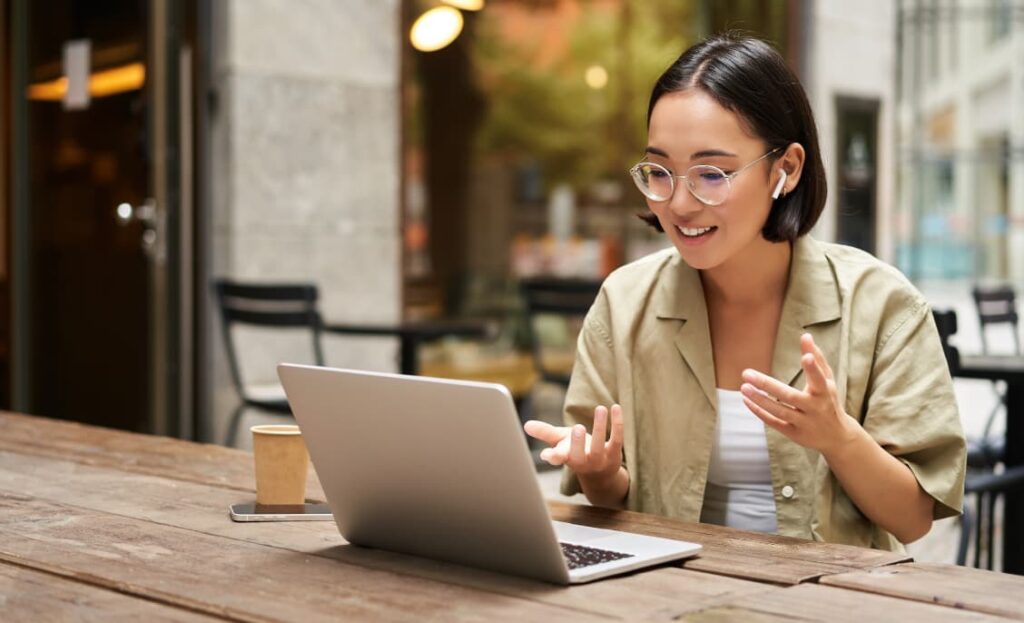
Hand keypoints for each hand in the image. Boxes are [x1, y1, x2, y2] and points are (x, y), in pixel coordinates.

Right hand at [523, 404, 623, 480]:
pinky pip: (617, 439)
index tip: (547, 454)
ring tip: (600, 408)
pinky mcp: (614, 454)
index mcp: (566, 458)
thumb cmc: (575, 452)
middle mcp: (582, 462)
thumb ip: (544, 433)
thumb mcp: (559, 442)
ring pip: (599, 447)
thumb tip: (526, 425)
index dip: (552, 456)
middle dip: (577, 443)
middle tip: (577, 428)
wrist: (600, 474)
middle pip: (578, 456)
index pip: (557, 459)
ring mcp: (599, 460)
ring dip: (600, 427)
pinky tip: (615, 407)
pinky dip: (617, 423)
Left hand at [739, 333, 858, 455]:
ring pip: (779, 411)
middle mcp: (815, 408)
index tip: (806, 357)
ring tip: (744, 387)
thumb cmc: (829, 401)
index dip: (813, 369)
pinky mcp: (794, 433)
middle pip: (789, 396)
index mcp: (825, 392)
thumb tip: (805, 335)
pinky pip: (773, 422)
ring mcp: (804, 422)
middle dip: (767, 385)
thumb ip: (817, 359)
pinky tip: (746, 400)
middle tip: (746, 373)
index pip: (819, 379)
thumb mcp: (828, 381)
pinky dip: (759, 412)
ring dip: (759, 399)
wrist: (837, 437)